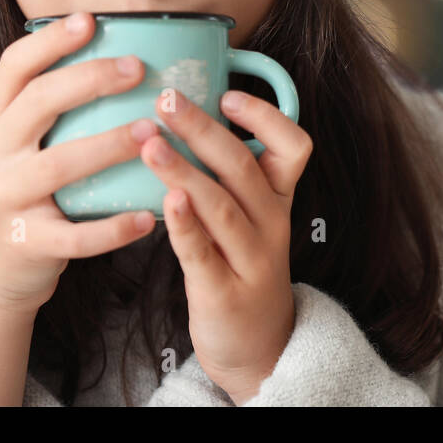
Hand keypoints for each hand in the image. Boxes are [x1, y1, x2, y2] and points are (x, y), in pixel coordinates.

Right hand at [0, 11, 157, 316]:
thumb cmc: (18, 193)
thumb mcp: (13, 145)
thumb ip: (46, 107)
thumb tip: (115, 54)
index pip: (14, 67)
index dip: (50, 41)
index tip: (90, 21)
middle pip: (38, 103)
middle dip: (90, 79)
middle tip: (138, 68)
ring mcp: (5, 198)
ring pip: (60, 164)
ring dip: (109, 146)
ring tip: (151, 131)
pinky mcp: (25, 243)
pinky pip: (75, 236)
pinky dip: (113, 228)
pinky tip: (147, 217)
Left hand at [133, 86, 311, 403]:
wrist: (259, 348)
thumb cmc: (241, 267)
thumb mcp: (250, 217)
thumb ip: (227, 175)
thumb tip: (180, 114)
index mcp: (278, 199)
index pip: (293, 148)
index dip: (265, 117)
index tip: (227, 95)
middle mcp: (271, 224)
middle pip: (243, 167)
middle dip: (203, 128)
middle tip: (166, 98)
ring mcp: (250, 260)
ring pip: (221, 205)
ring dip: (183, 170)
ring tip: (149, 141)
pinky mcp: (223, 292)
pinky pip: (203, 253)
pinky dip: (185, 225)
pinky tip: (163, 202)